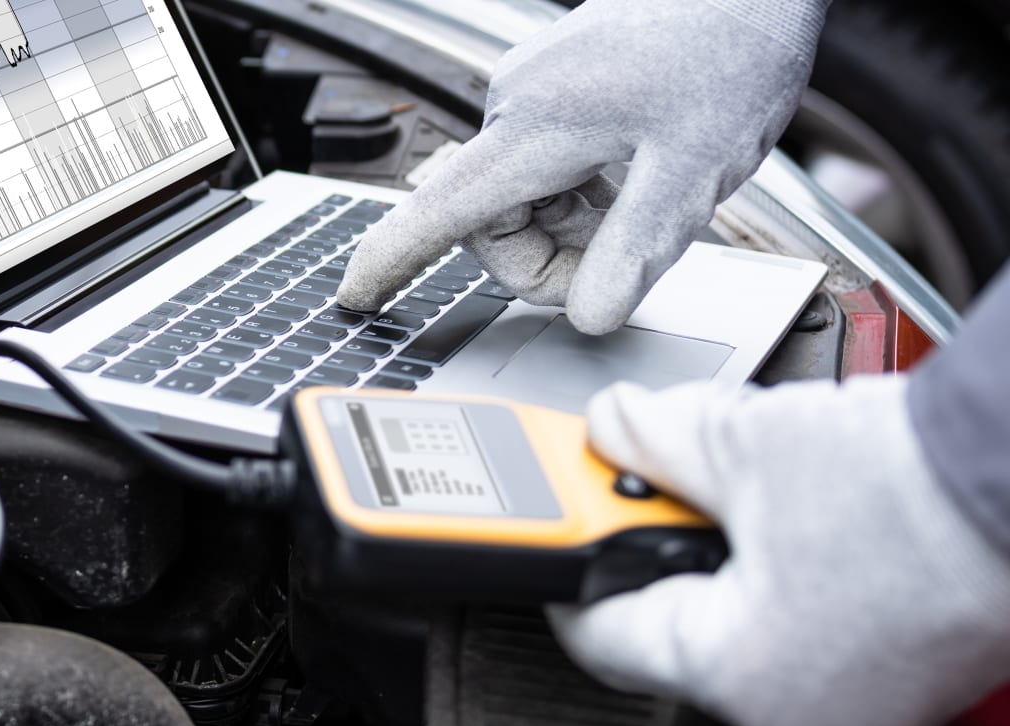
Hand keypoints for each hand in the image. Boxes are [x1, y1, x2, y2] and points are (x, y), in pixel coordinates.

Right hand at [336, 0, 825, 332]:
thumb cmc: (729, 50)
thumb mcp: (694, 168)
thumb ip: (635, 248)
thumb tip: (591, 315)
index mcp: (535, 127)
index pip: (441, 210)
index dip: (392, 261)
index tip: (355, 296)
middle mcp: (516, 104)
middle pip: (491, 219)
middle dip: (548, 259)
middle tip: (624, 265)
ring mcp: (530, 89)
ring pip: (521, 196)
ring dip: (572, 225)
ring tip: (646, 204)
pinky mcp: (552, 83)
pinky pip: (543, 163)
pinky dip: (581, 190)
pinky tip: (635, 171)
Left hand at [547, 378, 1009, 725]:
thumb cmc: (923, 489)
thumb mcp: (747, 446)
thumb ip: (655, 439)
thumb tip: (611, 427)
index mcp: (735, 680)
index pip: (600, 632)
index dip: (573, 562)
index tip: (563, 524)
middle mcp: (794, 721)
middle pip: (674, 629)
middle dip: (663, 549)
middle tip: (665, 485)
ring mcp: (860, 713)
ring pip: (749, 632)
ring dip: (736, 562)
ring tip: (760, 497)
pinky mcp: (908, 687)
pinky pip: (817, 635)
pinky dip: (800, 581)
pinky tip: (820, 526)